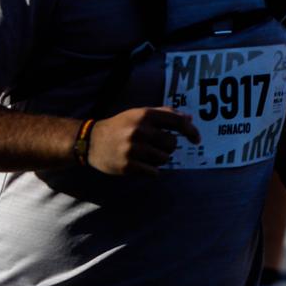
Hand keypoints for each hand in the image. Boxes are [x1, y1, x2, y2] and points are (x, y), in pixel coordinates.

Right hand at [85, 106, 201, 177]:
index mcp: (144, 115)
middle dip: (168, 147)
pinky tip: (140, 164)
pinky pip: (154, 172)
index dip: (191, 131)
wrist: (89, 141)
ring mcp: (133, 149)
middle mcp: (139, 131)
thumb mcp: (139, 114)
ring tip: (144, 154)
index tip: (196, 139)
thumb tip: (189, 119)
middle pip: (172, 144)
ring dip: (159, 159)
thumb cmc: (121, 126)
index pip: (177, 122)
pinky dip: (151, 170)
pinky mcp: (127, 166)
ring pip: (164, 159)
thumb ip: (164, 114)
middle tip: (154, 146)